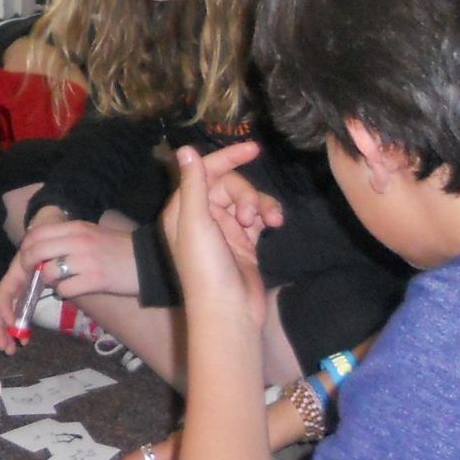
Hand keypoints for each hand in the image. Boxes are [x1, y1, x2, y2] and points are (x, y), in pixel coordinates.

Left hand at [0, 205, 138, 353]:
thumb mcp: (93, 234)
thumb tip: (42, 250)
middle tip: (34, 275)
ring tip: (59, 282)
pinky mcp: (95, 280)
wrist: (150, 262)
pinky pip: (65, 290)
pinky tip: (73, 290)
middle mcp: (79, 241)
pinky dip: (64, 293)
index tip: (27, 259)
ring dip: (48, 281)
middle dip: (28, 266)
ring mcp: (86, 260)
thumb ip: (68, 239)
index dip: (26, 248)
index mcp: (77, 227)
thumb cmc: (120, 249)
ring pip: (48, 272)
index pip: (37, 233)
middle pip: (36, 251)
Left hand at [161, 142, 279, 330]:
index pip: (204, 171)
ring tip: (268, 223)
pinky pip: (259, 217)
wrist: (228, 311)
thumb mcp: (196, 222)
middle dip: (246, 195)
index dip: (228, 158)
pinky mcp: (244, 243)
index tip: (254, 149)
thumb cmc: (205, 268)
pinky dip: (269, 216)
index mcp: (182, 210)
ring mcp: (224, 230)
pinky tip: (276, 224)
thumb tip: (185, 148)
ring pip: (247, 201)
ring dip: (261, 205)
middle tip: (251, 217)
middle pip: (230, 186)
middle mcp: (201, 217)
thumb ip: (194, 184)